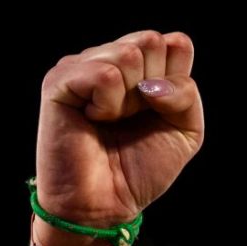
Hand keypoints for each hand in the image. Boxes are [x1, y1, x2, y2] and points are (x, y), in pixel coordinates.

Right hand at [34, 30, 203, 226]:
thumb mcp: (185, 132)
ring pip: (129, 53)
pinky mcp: (60, 81)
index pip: (175, 42)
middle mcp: (110, 58)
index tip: (159, 112)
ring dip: (130, 100)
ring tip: (110, 121)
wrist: (105, 203)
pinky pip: (104, 74)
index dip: (177, 81)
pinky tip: (93, 120)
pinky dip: (109, 105)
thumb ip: (186, 94)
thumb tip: (152, 82)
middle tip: (131, 118)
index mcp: (140, 66)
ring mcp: (82, 66)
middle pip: (152, 41)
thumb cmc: (139, 169)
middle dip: (154, 87)